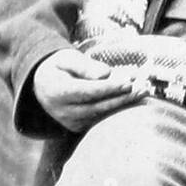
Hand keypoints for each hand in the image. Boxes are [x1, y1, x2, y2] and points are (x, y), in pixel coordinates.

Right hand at [32, 47, 146, 132]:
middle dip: (122, 98)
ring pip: (101, 114)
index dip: (107, 89)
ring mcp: (70, 122)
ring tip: (143, 92)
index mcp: (56, 91)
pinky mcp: (78, 127)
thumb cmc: (59, 67)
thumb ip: (85, 66)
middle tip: (143, 89)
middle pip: (97, 106)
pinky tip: (135, 100)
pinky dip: (118, 110)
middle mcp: (62, 111)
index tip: (127, 84)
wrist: (42, 86)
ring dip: (124, 105)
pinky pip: (101, 119)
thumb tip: (106, 74)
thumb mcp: (67, 58)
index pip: (85, 91)